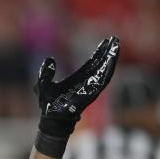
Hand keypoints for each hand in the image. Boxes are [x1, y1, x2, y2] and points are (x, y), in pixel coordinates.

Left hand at [34, 36, 119, 156]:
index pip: (92, 62)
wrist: (51, 118)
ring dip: (110, 59)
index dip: (99, 52)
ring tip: (116, 46)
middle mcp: (87, 82)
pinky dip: (107, 70)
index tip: (106, 41)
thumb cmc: (48, 104)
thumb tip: (50, 60)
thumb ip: (46, 72)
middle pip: (101, 64)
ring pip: (104, 70)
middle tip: (115, 39)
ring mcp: (90, 88)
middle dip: (108, 52)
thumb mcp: (43, 83)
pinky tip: (112, 60)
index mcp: (78, 78)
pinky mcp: (92, 93)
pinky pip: (102, 81)